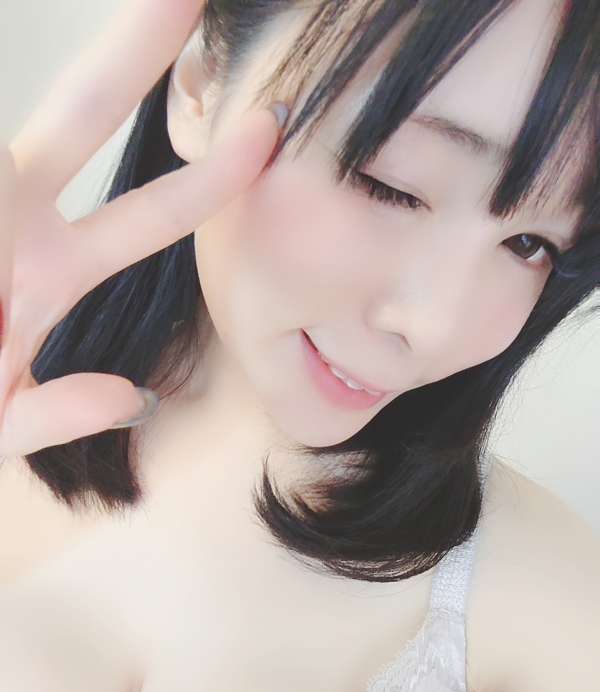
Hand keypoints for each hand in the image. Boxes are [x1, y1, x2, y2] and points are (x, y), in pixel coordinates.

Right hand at [0, 0, 283, 457]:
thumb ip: (55, 415)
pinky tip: (10, 236)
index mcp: (52, 268)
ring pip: (18, 135)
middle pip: (83, 115)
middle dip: (134, 52)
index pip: (147, 214)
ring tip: (117, 85)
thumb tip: (131, 398)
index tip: (266, 132)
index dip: (208, 178)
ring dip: (65, 102)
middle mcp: (16, 214)